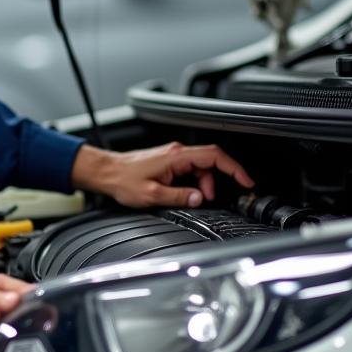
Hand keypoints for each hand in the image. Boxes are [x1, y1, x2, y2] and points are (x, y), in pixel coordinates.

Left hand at [71, 141, 253, 208]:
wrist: (106, 173)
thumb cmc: (123, 180)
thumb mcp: (152, 194)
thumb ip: (179, 196)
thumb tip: (200, 198)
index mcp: (176, 156)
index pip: (214, 155)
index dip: (234, 167)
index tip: (246, 180)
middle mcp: (176, 153)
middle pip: (209, 163)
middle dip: (214, 182)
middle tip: (206, 199)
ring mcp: (172, 157)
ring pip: (199, 168)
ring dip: (201, 185)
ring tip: (189, 198)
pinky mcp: (167, 162)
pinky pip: (189, 171)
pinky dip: (192, 183)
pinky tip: (182, 193)